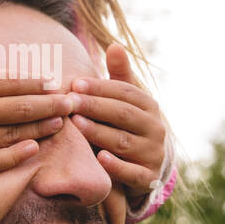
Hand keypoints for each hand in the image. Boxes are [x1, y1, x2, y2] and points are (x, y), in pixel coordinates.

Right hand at [0, 31, 75, 180]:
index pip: (9, 82)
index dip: (35, 83)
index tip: (54, 83)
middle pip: (19, 108)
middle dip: (50, 104)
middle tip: (73, 102)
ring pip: (13, 134)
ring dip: (41, 127)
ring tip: (61, 122)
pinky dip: (17, 155)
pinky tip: (35, 148)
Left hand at [69, 43, 167, 209]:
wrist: (144, 167)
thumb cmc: (127, 127)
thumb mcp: (125, 101)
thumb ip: (119, 75)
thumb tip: (114, 45)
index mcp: (149, 106)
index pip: (125, 93)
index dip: (100, 88)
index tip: (75, 84)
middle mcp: (155, 128)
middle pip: (123, 115)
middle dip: (95, 107)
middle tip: (69, 102)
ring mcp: (153, 154)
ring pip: (124, 142)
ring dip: (99, 132)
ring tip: (75, 123)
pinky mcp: (148, 178)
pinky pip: (133, 173)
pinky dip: (117, 166)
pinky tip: (99, 158)